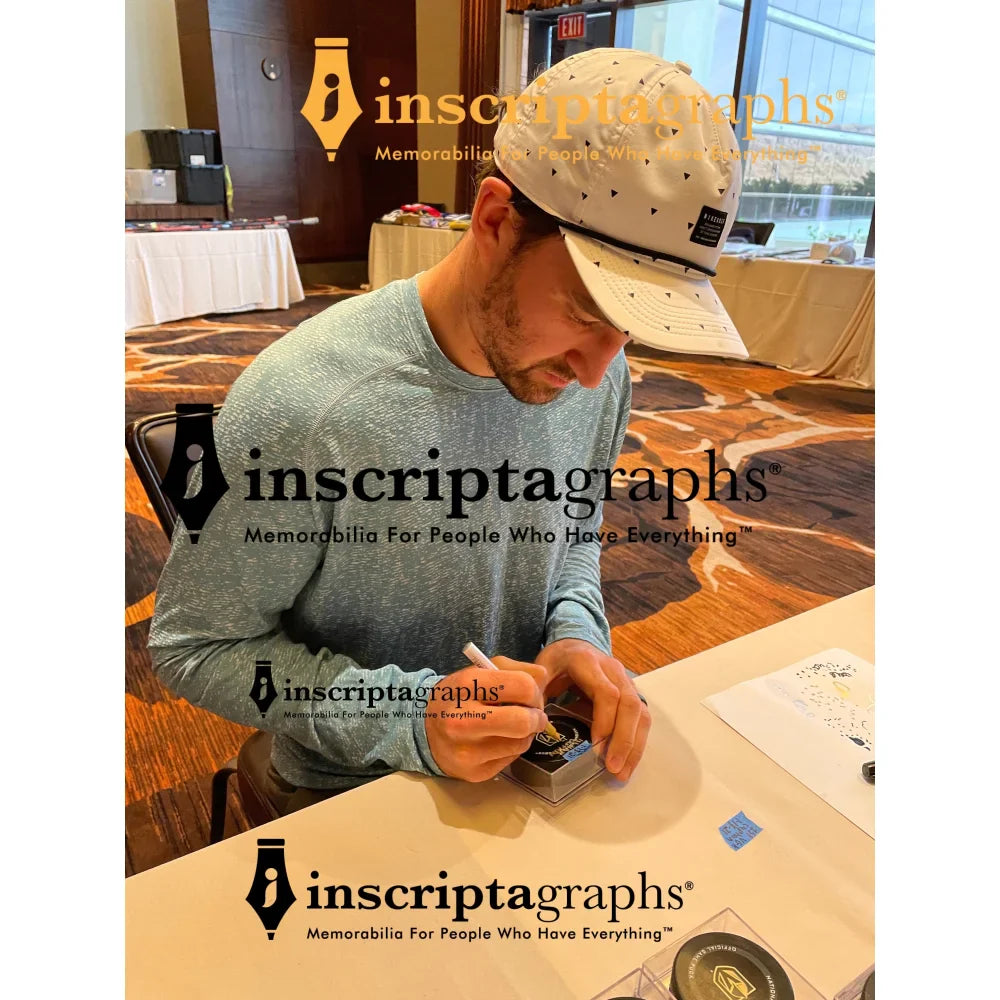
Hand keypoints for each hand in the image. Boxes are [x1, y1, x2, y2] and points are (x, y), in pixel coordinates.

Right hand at [425, 663, 549, 781]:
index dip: (535, 691)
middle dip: (538, 717)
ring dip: (526, 733)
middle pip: (523, 721)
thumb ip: (516, 670)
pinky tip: (500, 740)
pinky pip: (512, 758)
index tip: (531, 694)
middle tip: (534, 715)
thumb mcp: (481, 671)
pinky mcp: (474, 772)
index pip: (522, 686)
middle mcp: (462, 719)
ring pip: (522, 743)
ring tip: (514, 726)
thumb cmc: (461, 696)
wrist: (426, 728)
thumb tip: (544, 681)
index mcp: (466, 686)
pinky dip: (513, 747)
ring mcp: (467, 751)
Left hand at [535, 639, 649, 781]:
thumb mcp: (541, 668)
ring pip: (640, 713)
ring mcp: (627, 682)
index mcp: (588, 662)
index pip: (606, 692)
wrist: (576, 644)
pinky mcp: (632, 694)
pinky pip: (642, 718)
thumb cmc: (558, 660)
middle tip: (611, 767)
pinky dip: (637, 742)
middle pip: (629, 704)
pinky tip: (627, 763)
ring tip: (621, 773)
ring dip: (634, 745)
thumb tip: (536, 722)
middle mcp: (613, 670)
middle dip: (623, 739)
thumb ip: (536, 691)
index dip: (604, 720)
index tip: (596, 746)